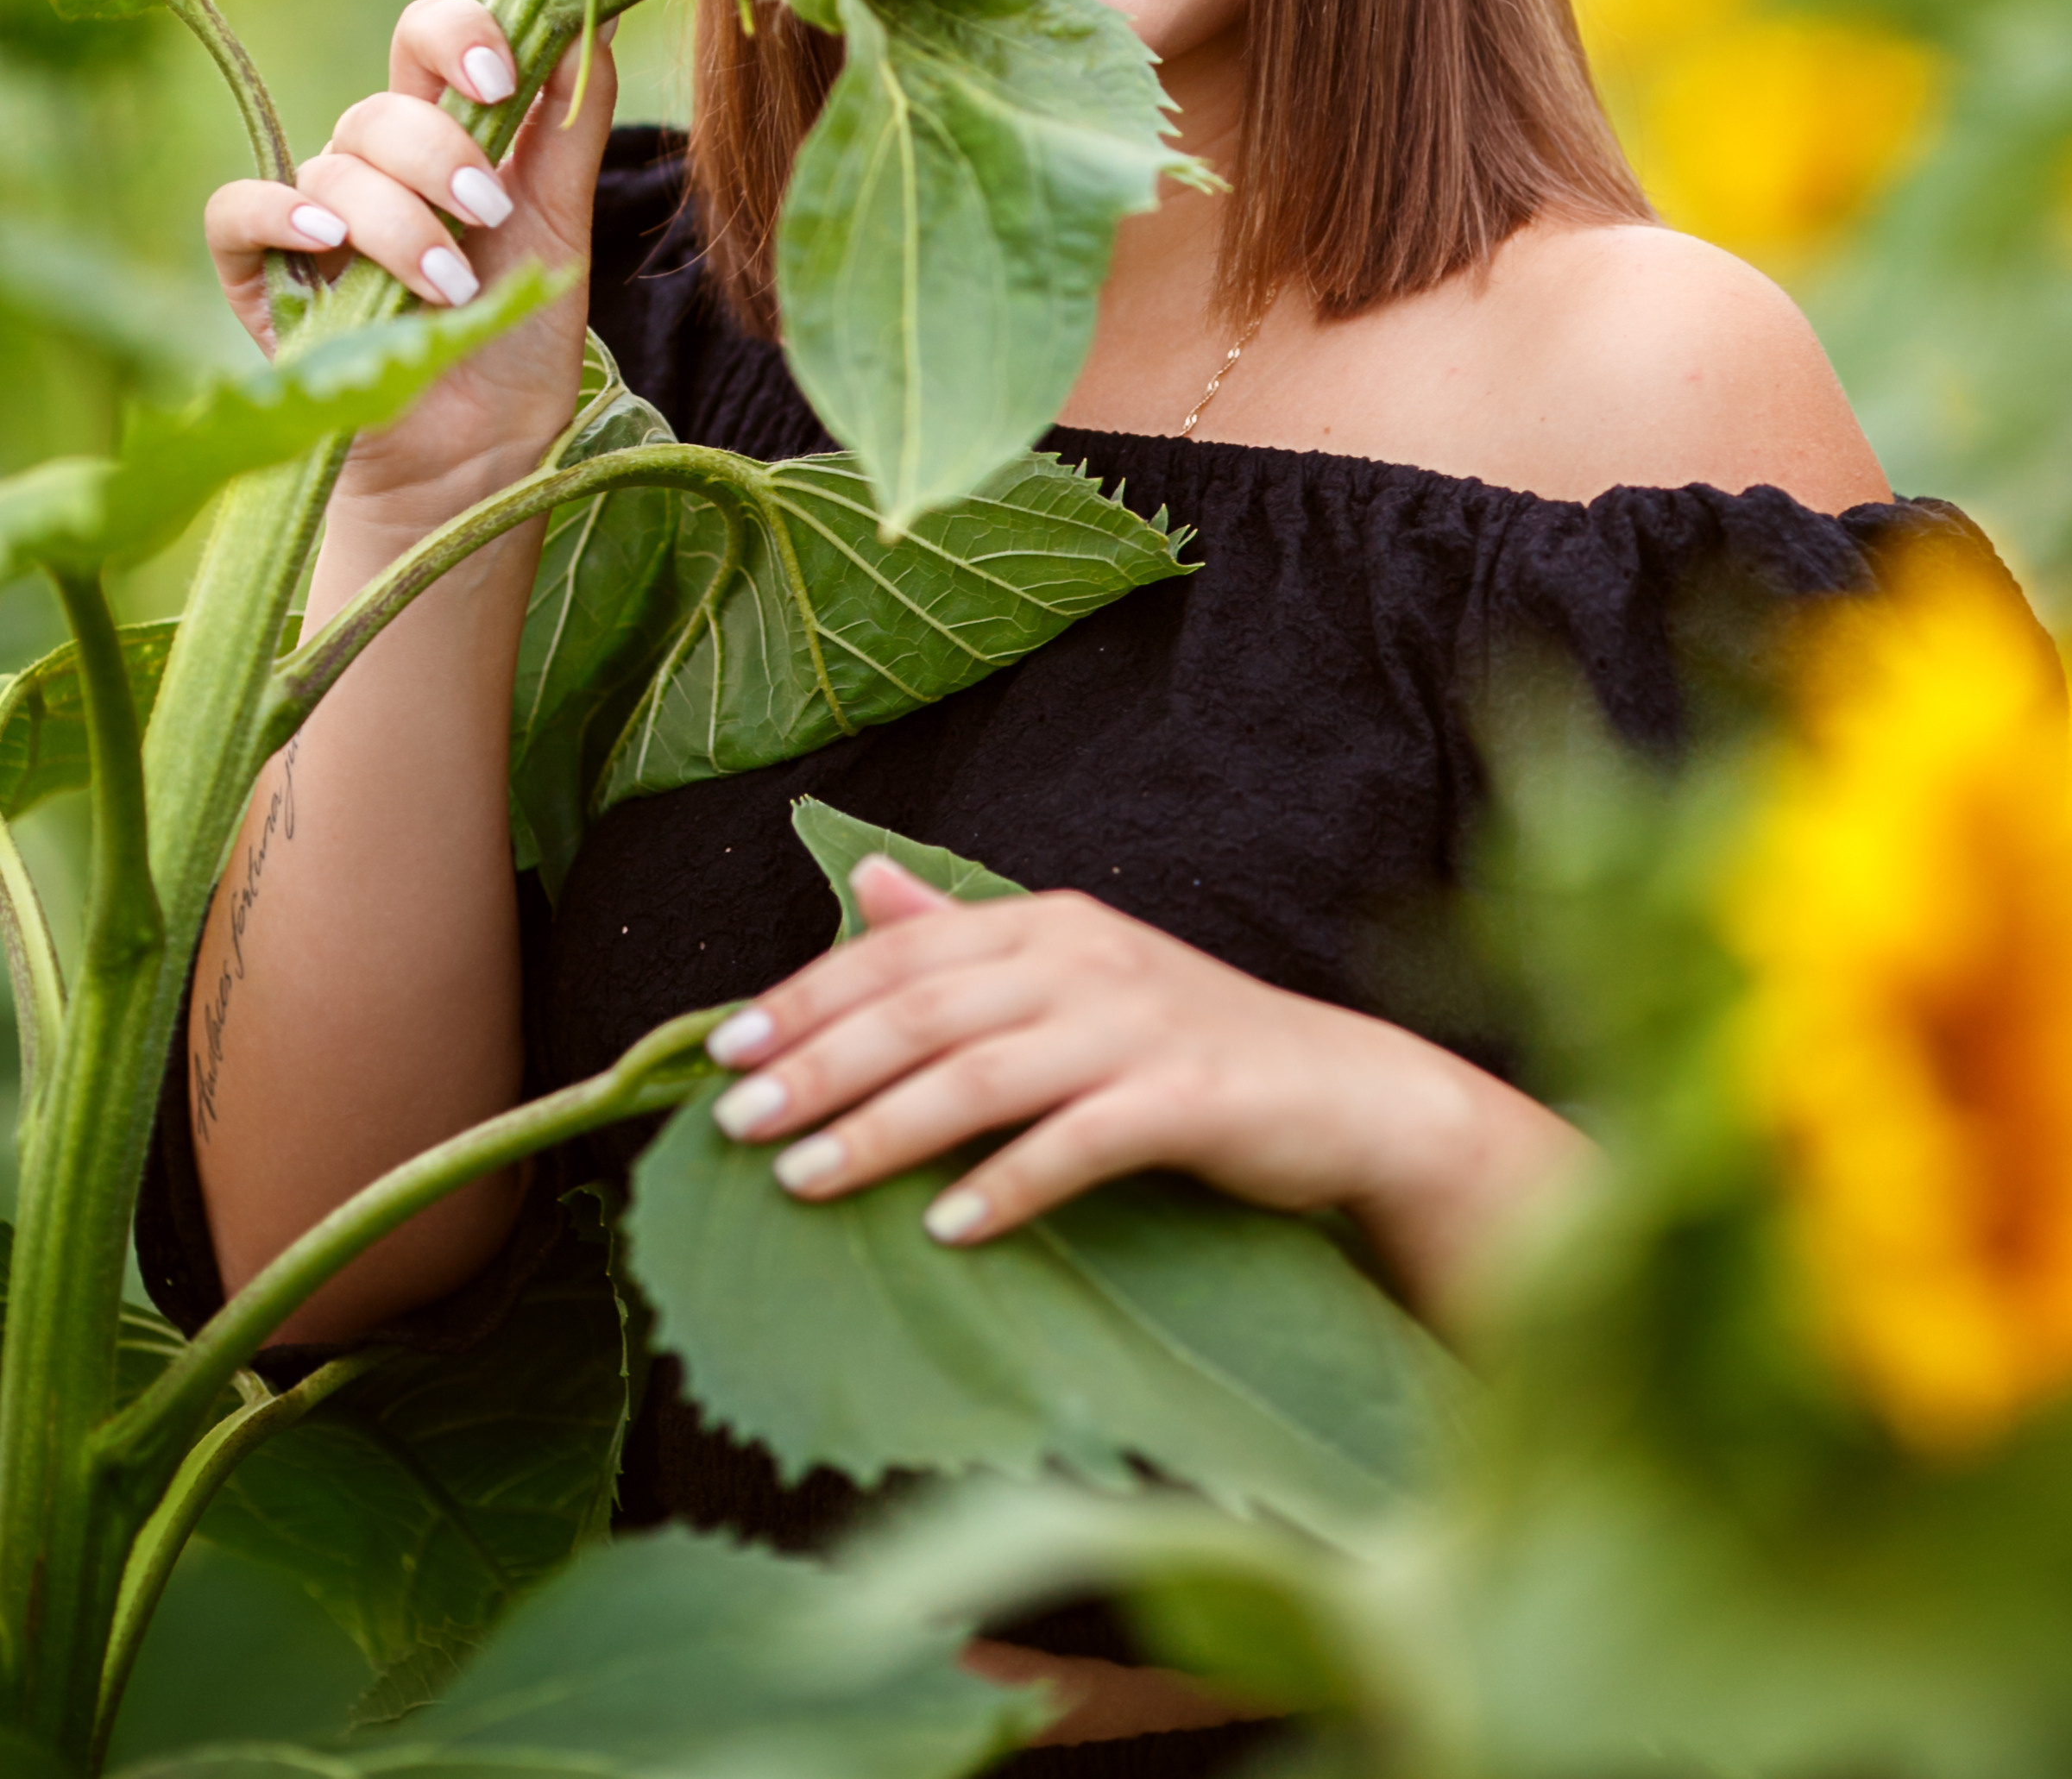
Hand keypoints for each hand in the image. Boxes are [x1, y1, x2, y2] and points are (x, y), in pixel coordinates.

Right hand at [203, 0, 616, 523]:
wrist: (482, 448)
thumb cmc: (518, 334)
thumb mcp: (564, 222)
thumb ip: (573, 123)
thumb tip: (590, 19)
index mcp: (445, 136)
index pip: (428, 39)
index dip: (458, 34)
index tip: (502, 79)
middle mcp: (373, 167)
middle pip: (381, 108)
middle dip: (442, 156)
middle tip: (488, 216)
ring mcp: (314, 217)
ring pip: (332, 168)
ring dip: (400, 224)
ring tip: (451, 287)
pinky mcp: (261, 275)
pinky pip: (237, 210)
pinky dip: (278, 212)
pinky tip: (328, 239)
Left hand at [707, 859, 1591, 1323]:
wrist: (1346, 1095)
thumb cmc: (1193, 1045)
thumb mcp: (1075, 974)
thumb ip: (966, 936)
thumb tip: (863, 882)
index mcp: (1049, 924)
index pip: (902, 953)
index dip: (809, 998)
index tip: (724, 1052)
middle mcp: (1085, 959)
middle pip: (925, 1010)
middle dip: (820, 1064)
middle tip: (734, 1122)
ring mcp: (1138, 1027)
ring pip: (982, 1075)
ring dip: (883, 1130)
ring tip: (803, 1181)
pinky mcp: (1187, 1100)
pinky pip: (1078, 1142)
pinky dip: (1007, 1184)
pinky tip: (946, 1229)